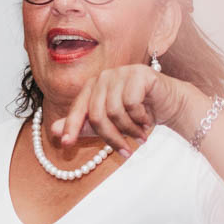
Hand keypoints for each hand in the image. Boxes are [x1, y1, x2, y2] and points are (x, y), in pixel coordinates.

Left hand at [50, 64, 204, 155]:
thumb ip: (83, 125)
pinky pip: (132, 103)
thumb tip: (54, 131)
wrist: (169, 105)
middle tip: (126, 151)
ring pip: (115, 111)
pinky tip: (147, 120)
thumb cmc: (138, 114)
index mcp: (93, 86)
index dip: (72, 126)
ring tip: (140, 135)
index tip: (66, 144)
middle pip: (97, 114)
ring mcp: (122, 72)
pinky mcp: (139, 73)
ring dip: (129, 130)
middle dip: (112, 137)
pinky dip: (140, 118)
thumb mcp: (109, 124)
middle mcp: (105, 76)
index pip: (79, 109)